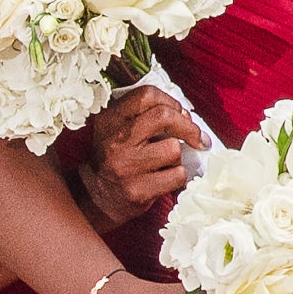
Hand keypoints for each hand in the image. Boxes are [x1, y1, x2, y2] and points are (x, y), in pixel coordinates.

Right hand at [72, 84, 207, 229]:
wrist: (95, 198)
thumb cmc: (116, 160)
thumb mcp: (117, 130)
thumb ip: (144, 116)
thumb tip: (186, 114)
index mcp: (110, 119)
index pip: (147, 95)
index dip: (172, 103)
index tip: (182, 114)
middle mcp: (115, 140)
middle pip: (164, 116)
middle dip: (188, 127)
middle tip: (197, 137)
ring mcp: (125, 166)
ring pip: (174, 149)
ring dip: (178, 158)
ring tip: (167, 164)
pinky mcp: (136, 190)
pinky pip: (176, 175)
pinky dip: (178, 177)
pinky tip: (166, 179)